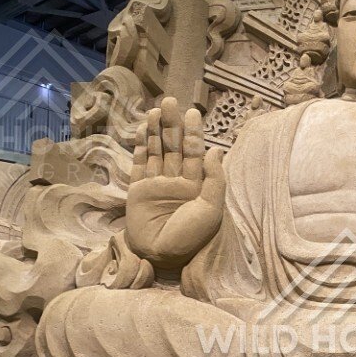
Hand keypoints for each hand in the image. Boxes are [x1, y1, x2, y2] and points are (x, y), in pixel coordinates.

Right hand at [126, 98, 225, 270]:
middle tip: (172, 101)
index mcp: (196, 186)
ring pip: (157, 151)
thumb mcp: (210, 208)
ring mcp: (157, 185)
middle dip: (173, 125)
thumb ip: (214, 179)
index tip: (194, 112)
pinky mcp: (139, 190)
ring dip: (157, 130)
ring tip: (157, 109)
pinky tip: (144, 129)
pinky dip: (142, 146)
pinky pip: (140, 163)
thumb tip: (216, 150)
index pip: (194, 154)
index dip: (194, 133)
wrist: (161, 255)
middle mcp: (177, 182)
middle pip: (174, 147)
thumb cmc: (189, 237)